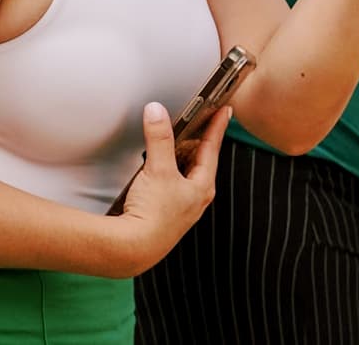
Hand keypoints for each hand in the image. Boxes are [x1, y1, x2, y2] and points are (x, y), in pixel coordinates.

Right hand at [111, 102, 227, 275]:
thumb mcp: (158, 169)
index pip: (212, 148)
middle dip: (195, 139)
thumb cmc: (153, 216)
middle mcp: (195, 197)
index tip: (225, 110)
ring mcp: (180, 205)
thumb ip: (159, 138)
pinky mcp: (164, 211)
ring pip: (183, 170)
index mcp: (202, 186)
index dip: (217, 126)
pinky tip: (154, 165)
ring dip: (177, 153)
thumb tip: (157, 111)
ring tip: (171, 137)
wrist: (133, 249)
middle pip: (198, 159)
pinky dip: (165, 167)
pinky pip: (169, 180)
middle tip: (195, 118)